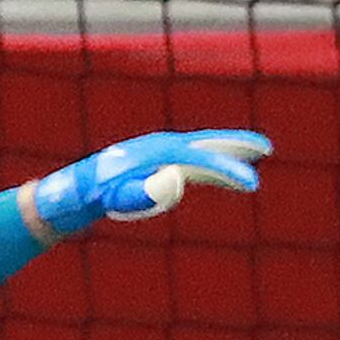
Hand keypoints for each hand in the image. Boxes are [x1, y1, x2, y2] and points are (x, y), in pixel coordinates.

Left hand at [22, 130, 270, 239]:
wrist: (75, 189)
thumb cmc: (94, 194)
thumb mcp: (114, 196)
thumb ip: (140, 191)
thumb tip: (174, 179)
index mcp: (156, 153)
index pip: (200, 159)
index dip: (227, 170)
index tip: (251, 183)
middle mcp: (160, 147)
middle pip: (206, 144)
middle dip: (236, 145)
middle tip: (265, 148)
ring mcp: (159, 154)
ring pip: (201, 152)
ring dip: (227, 154)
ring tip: (255, 156)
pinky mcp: (156, 164)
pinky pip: (191, 162)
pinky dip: (210, 165)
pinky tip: (220, 173)